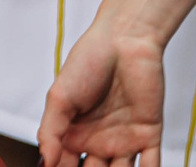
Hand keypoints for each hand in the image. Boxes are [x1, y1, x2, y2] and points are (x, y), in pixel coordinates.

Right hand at [38, 21, 165, 166]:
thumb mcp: (59, 97)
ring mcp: (124, 140)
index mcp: (73, 133)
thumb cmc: (87, 62)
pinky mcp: (149, 136)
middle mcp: (98, 141)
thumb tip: (44, 162)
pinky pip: (151, 165)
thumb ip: (51, 131)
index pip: (64, 165)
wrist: (123, 41)